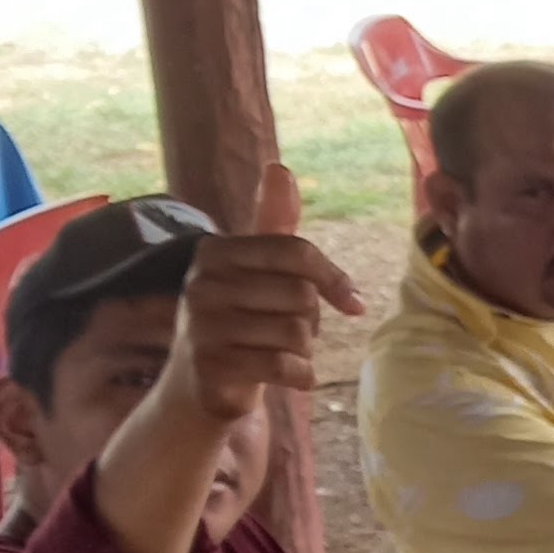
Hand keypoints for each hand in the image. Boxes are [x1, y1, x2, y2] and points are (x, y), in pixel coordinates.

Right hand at [164, 162, 363, 427]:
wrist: (200, 385)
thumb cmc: (241, 318)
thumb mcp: (256, 268)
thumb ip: (272, 222)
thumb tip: (280, 167)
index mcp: (214, 252)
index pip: (296, 252)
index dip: (333, 278)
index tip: (353, 303)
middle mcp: (201, 284)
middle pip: (301, 295)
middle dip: (311, 320)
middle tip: (289, 332)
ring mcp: (201, 326)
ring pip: (296, 332)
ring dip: (305, 350)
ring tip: (282, 353)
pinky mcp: (211, 367)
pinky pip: (284, 365)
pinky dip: (300, 375)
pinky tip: (292, 376)